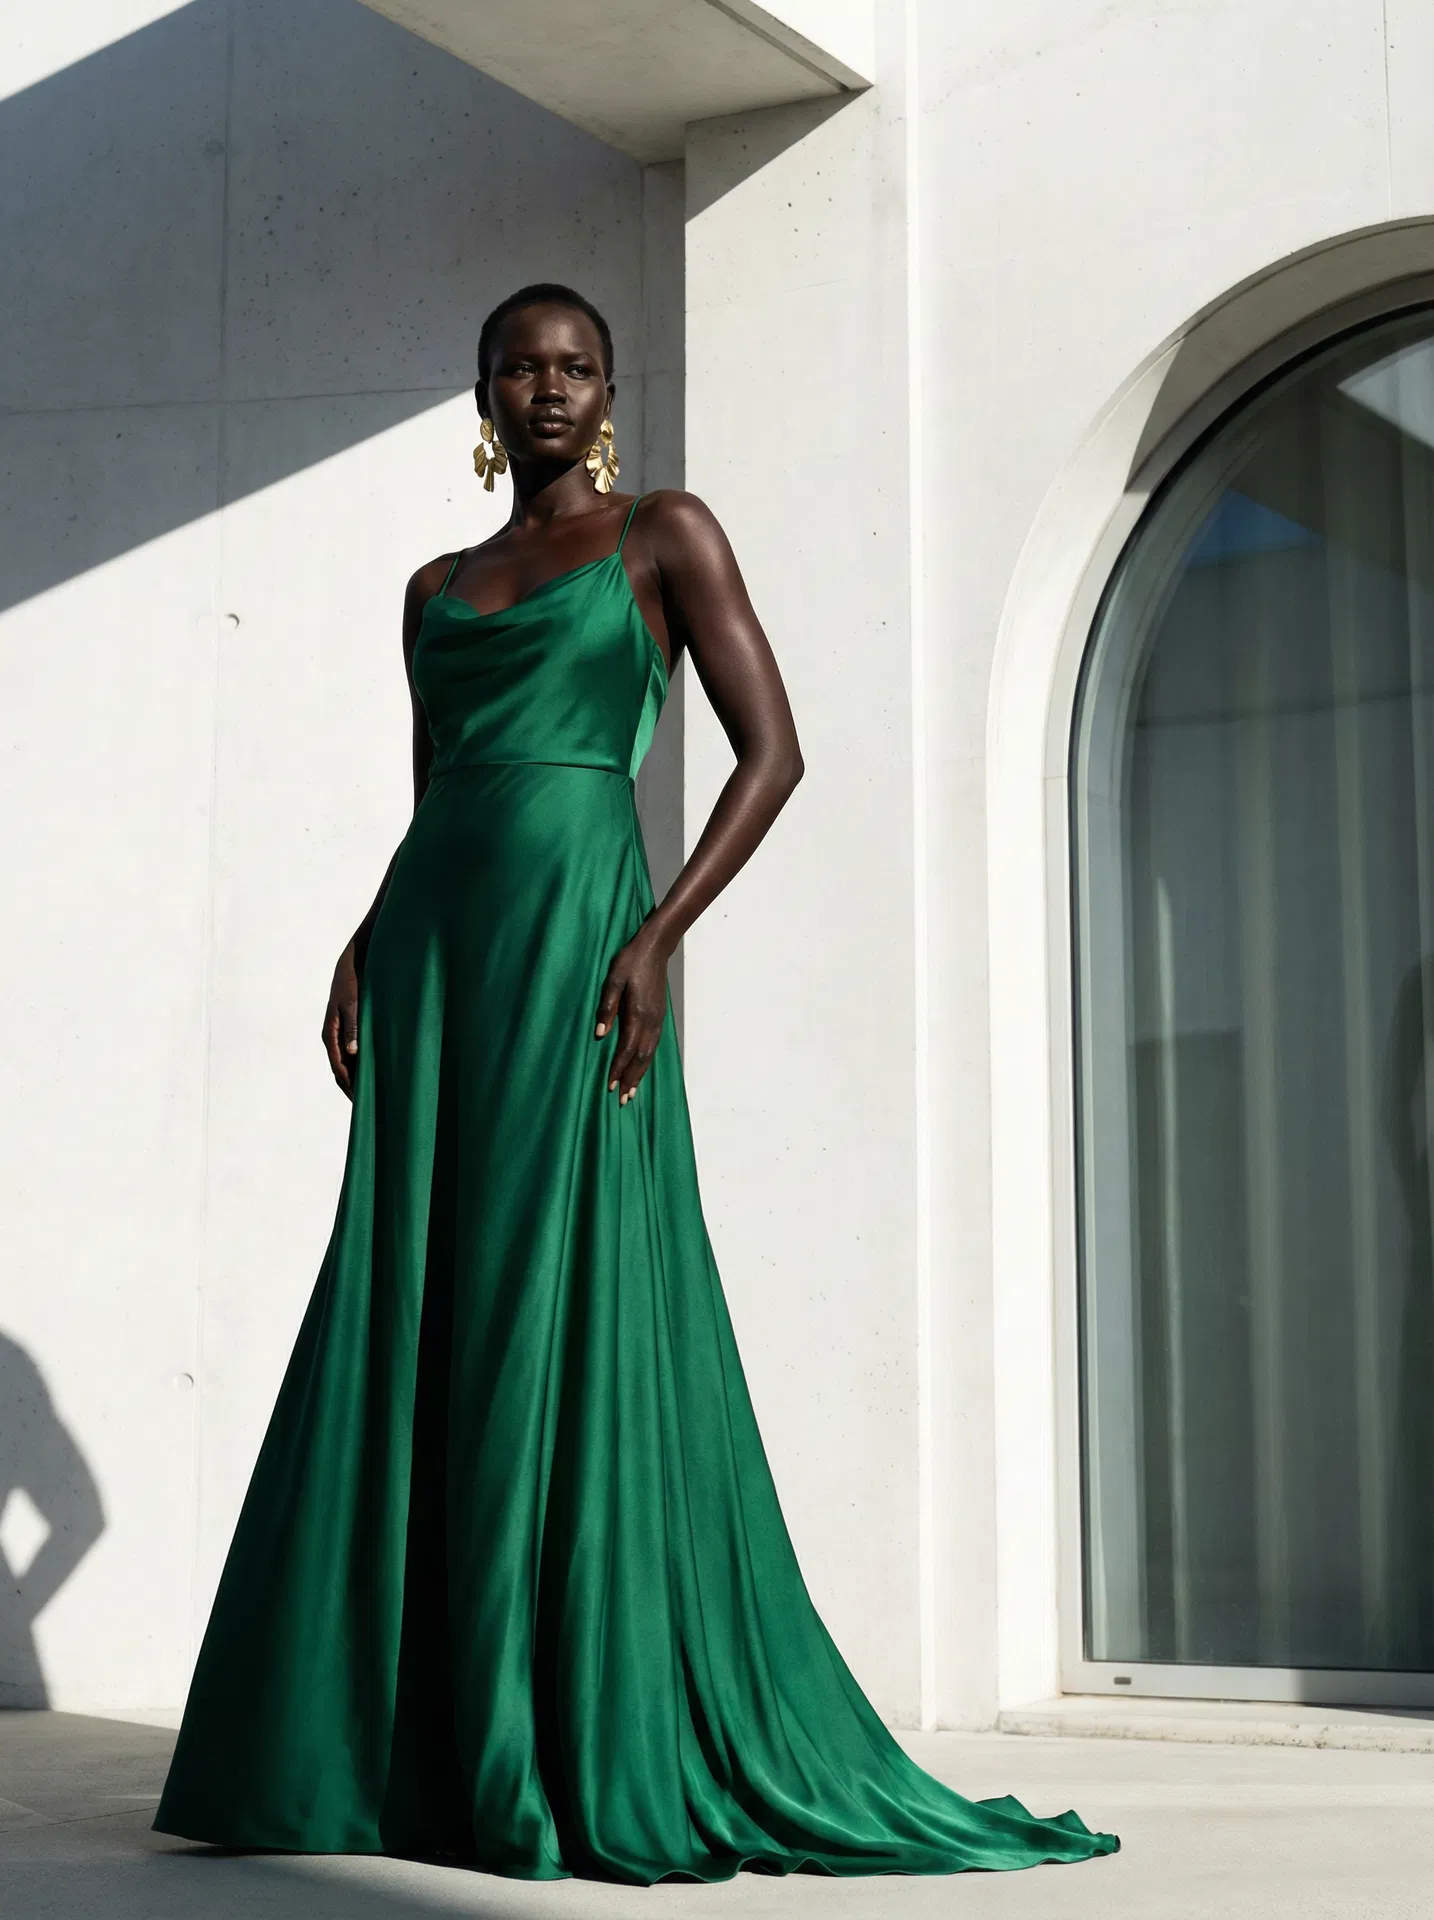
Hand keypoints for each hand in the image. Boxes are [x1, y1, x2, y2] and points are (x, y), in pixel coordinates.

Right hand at [322, 940, 359, 1098]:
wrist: (352, 964)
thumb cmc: (353, 983)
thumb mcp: (353, 1004)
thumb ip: (354, 1027)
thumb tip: (352, 1053)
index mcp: (330, 1035)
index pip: (339, 1067)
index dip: (350, 1085)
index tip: (361, 1101)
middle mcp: (333, 1037)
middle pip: (341, 1070)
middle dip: (352, 1088)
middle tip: (367, 1108)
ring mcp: (340, 1034)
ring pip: (347, 1063)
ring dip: (357, 1078)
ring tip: (372, 1096)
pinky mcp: (350, 1029)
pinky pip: (353, 1053)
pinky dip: (361, 1066)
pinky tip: (374, 1072)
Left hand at [595, 923, 671, 1104]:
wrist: (656, 948)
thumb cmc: (631, 961)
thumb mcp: (613, 979)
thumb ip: (607, 1006)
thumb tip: (600, 1035)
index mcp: (636, 1012)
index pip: (626, 1048)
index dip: (618, 1069)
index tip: (610, 1086)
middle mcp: (650, 1020)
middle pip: (640, 1057)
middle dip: (631, 1079)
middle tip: (623, 1100)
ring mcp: (657, 1019)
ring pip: (649, 1054)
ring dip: (640, 1074)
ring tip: (632, 1092)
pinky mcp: (659, 1016)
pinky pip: (653, 1045)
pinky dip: (647, 1061)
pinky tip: (641, 1068)